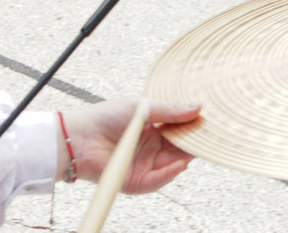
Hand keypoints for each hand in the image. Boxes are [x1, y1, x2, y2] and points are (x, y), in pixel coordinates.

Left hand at [62, 100, 201, 194]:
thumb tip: (197, 107)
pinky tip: (178, 164)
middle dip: (194, 145)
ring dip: (185, 159)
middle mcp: (152, 148)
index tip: (208, 124)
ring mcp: (147, 165)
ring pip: (174, 165)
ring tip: (195, 149)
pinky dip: (170, 173)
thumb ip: (169, 110)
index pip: (179, 130)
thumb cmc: (104, 118)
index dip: (193, 128)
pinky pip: (160, 179)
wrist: (79, 138)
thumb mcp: (141, 108)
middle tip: (208, 139)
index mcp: (152, 128)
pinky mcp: (139, 181)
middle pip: (180, 149)